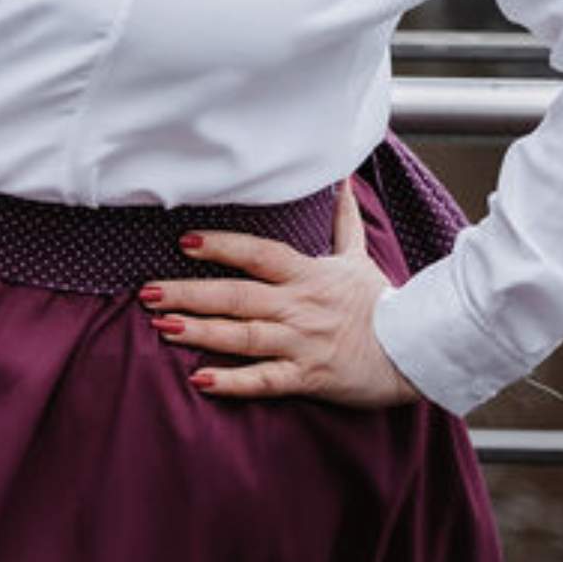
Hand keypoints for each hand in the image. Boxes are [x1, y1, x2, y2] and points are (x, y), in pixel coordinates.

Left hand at [142, 180, 420, 406]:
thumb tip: (341, 179)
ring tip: (161, 327)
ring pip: (244, 336)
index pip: (257, 254)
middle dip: (190, 292)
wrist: (415, 352)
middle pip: (237, 296)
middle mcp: (298, 306)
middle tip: (148, 291)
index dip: (222, 246)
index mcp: (306, 274)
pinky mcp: (308, 377)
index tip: (184, 241)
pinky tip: (201, 379)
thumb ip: (342, 220)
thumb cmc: (380, 303)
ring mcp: (301, 343)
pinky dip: (233, 382)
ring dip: (201, 331)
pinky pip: (265, 380)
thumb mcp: (358, 257)